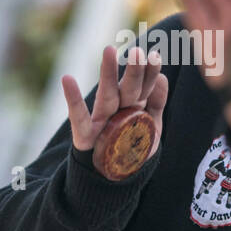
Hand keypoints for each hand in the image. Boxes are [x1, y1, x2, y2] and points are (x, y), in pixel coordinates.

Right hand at [62, 45, 167, 161]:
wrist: (111, 179)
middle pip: (128, 88)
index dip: (150, 72)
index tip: (155, 55)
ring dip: (108, 74)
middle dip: (134, 71)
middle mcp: (117, 109)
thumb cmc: (130, 148)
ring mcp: (100, 120)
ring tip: (109, 51)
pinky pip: (78, 117)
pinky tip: (67, 79)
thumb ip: (156, 103)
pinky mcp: (84, 135)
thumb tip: (162, 78)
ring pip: (106, 96)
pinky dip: (73, 99)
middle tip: (137, 51)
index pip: (144, 87)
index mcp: (134, 106)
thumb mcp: (151, 127)